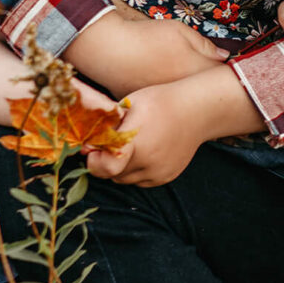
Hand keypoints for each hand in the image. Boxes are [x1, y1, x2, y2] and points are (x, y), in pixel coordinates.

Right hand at [63, 11, 228, 94]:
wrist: (109, 52)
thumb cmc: (146, 37)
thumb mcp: (179, 31)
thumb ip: (204, 45)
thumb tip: (224, 56)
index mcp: (196, 71)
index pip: (223, 78)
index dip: (228, 73)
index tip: (227, 69)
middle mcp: (186, 92)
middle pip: (208, 95)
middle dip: (213, 88)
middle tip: (211, 79)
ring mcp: (169, 103)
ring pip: (189, 103)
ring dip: (193, 97)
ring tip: (187, 84)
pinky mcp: (153, 108)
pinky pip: (169, 107)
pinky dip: (172, 101)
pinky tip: (168, 92)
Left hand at [84, 65, 262, 186]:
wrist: (197, 110)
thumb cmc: (160, 101)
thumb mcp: (129, 105)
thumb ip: (107, 127)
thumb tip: (86, 148)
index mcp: (137, 141)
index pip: (105, 167)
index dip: (94, 161)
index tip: (93, 149)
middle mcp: (149, 162)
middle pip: (112, 175)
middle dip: (105, 162)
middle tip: (108, 144)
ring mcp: (159, 172)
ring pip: (125, 180)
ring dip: (120, 168)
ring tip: (128, 146)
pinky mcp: (167, 176)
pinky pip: (140, 181)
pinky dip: (136, 171)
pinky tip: (143, 151)